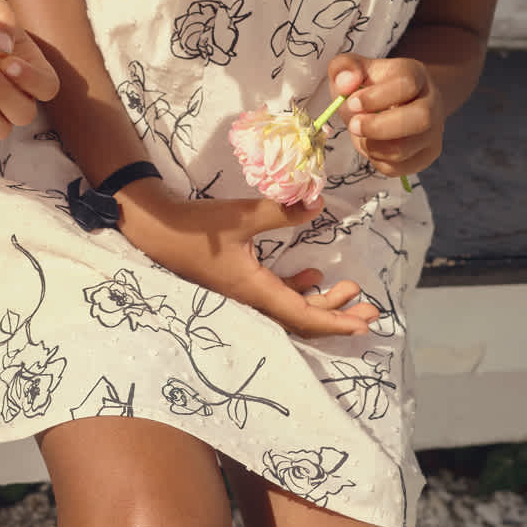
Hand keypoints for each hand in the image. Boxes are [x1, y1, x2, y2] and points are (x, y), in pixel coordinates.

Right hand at [118, 181, 380, 338]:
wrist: (156, 231)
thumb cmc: (197, 228)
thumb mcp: (241, 216)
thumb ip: (281, 212)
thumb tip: (317, 202)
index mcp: (256, 290)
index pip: (303, 316)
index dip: (336, 322)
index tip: (362, 325)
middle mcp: (253, 300)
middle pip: (302, 319)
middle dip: (338, 316)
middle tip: (370, 310)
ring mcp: (245, 294)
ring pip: (291, 308)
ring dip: (321, 302)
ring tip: (350, 290)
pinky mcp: (239, 282)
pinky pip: (276, 295)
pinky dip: (297, 289)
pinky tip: (312, 276)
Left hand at [329, 53, 443, 177]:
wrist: (389, 104)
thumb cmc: (369, 86)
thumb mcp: (352, 70)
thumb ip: (344, 67)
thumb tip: (346, 83)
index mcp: (416, 75)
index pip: (407, 84)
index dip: (376, 96)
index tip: (351, 102)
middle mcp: (433, 102)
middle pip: (421, 119)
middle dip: (379, 127)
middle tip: (353, 125)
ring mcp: (433, 131)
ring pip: (404, 149)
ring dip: (371, 145)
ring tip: (359, 134)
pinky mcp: (426, 155)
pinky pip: (398, 168)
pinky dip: (376, 160)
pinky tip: (371, 145)